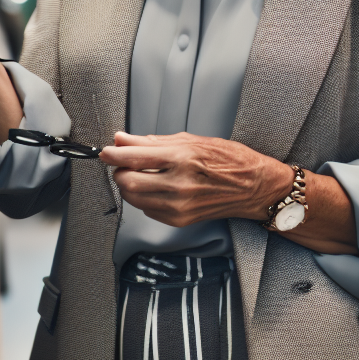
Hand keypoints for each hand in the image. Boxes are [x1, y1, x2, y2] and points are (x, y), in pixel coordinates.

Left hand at [99, 131, 293, 226]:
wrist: (253, 187)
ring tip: (142, 173)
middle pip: (127, 182)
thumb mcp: (191, 140)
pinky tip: (158, 187)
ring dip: (130, 185)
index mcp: (182, 158)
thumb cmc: (228, 159)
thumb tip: (123, 139)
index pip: (133, 157)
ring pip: (133, 198)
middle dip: (120, 170)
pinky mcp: (179, 220)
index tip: (105, 151)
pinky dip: (144, 197)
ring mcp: (178, 206)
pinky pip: (147, 209)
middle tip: (125, 161)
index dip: (112, 153)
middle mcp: (179, 185)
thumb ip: (152, 141)